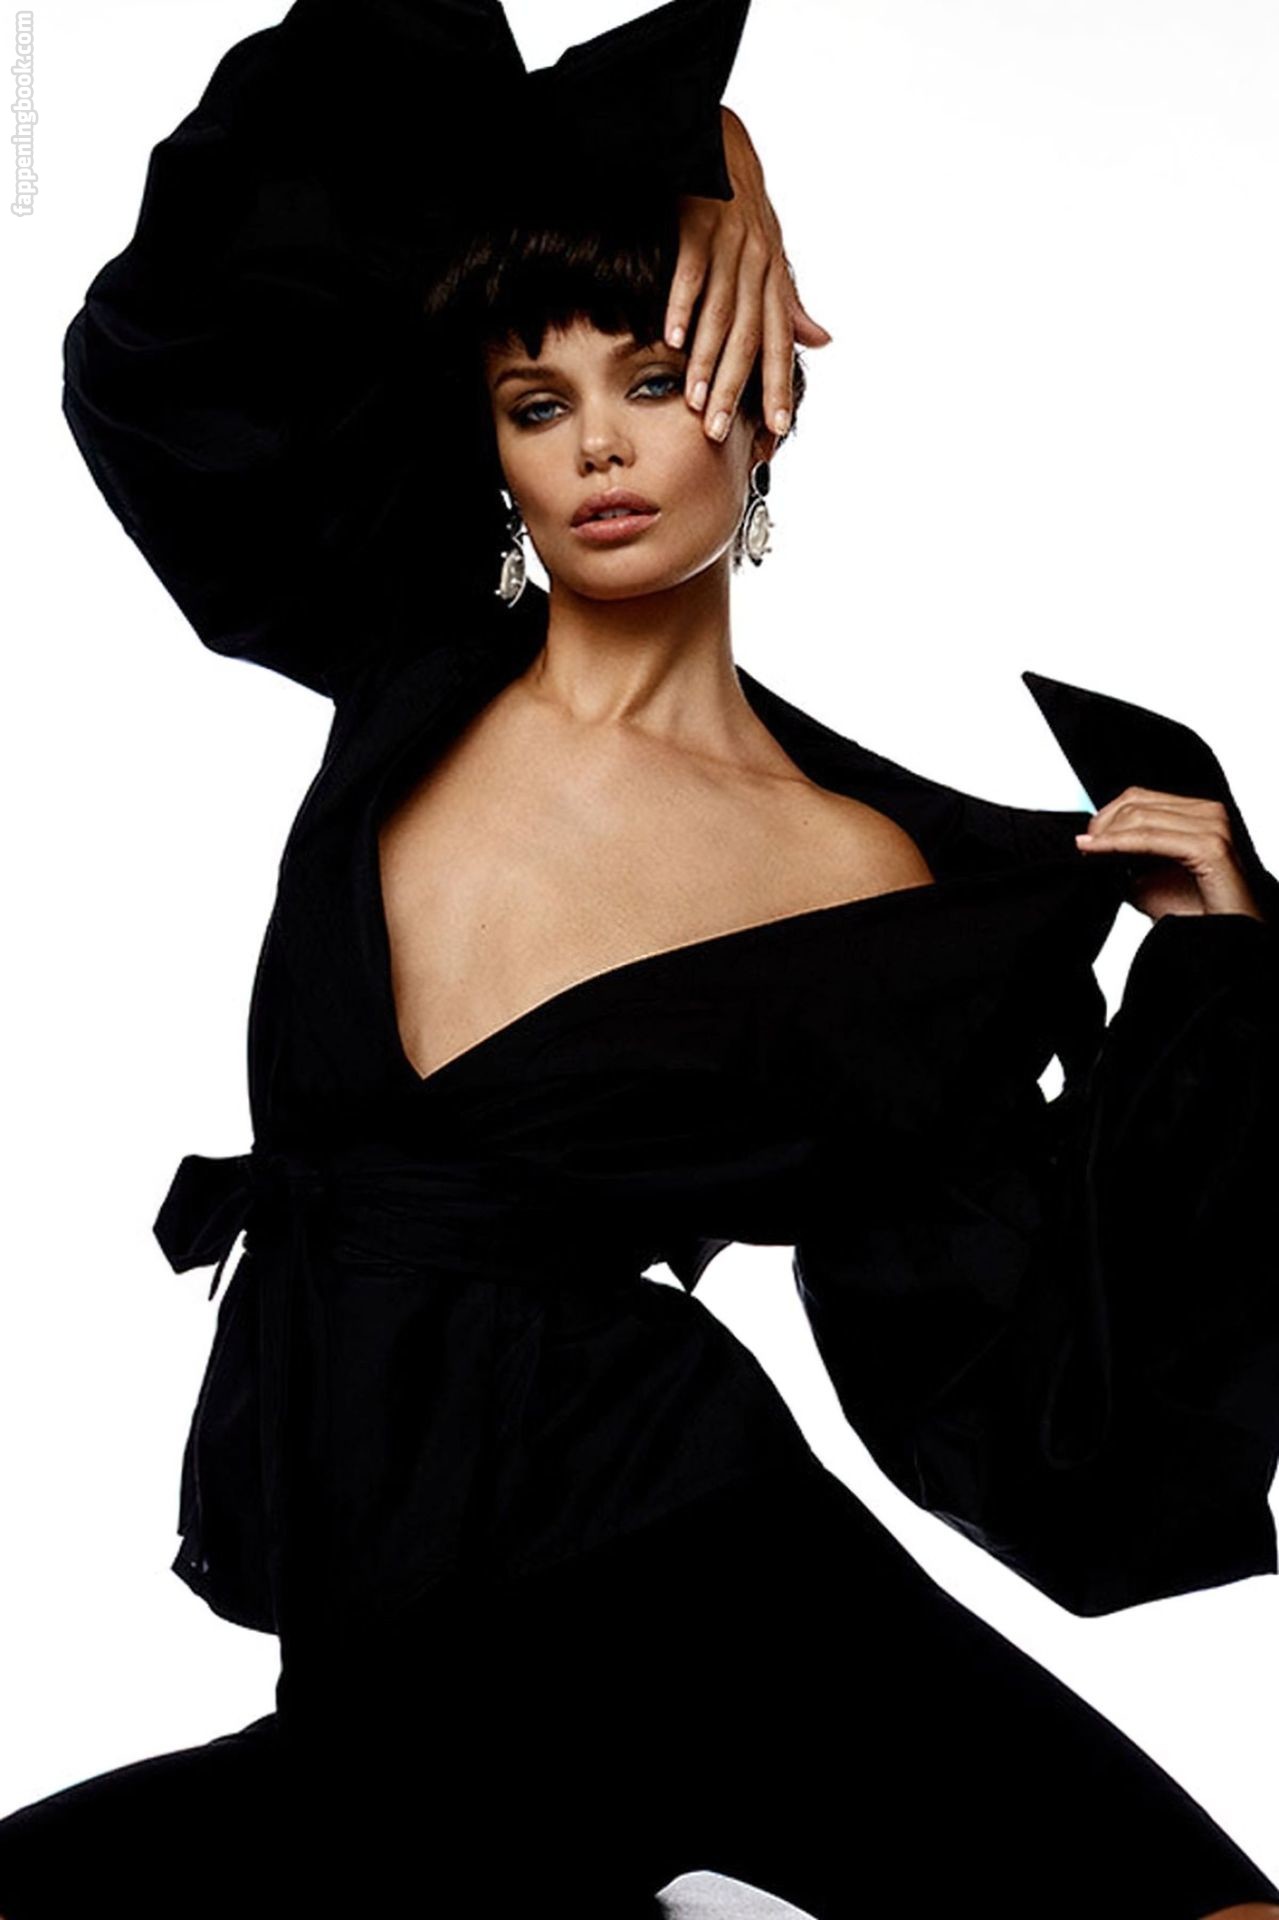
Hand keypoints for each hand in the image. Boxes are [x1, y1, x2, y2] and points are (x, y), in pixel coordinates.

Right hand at [663, 106, 832, 443]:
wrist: (723, 139)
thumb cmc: (747, 203)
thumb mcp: (774, 253)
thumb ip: (791, 302)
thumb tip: (823, 341)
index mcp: (775, 278)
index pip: (781, 341)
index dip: (780, 385)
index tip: (779, 429)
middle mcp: (758, 265)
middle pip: (749, 337)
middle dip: (737, 388)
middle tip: (720, 431)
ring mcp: (730, 245)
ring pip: (721, 313)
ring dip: (708, 360)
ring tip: (696, 400)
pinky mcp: (699, 225)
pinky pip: (692, 274)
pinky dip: (682, 307)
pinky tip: (673, 341)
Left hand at [1074, 786, 1266, 920]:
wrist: (1221, 940)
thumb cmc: (1192, 914)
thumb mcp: (1146, 880)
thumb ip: (1124, 856)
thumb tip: (1092, 844)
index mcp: (1197, 814)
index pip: (1139, 798)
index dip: (1104, 817)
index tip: (1083, 840)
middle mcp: (1209, 813)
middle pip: (1137, 803)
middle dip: (1102, 826)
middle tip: (1083, 849)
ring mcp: (1213, 826)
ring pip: (1142, 817)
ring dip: (1109, 835)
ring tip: (1089, 853)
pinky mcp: (1210, 846)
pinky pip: (1152, 839)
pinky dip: (1119, 844)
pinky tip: (1098, 853)